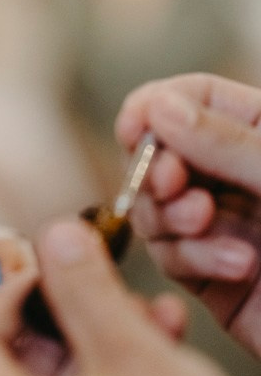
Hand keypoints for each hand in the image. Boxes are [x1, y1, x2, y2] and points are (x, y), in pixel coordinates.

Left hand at [0, 218, 260, 375]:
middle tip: (112, 292)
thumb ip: (83, 286)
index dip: (12, 291)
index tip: (56, 270)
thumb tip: (54, 235)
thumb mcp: (130, 350)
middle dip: (67, 316)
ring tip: (153, 321)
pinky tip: (156, 360)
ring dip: (95, 347)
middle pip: (12, 363)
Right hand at [116, 73, 260, 353]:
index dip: (156, 106)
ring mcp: (226, 225)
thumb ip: (227, 144)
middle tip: (171, 185)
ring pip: (158, 206)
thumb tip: (159, 107)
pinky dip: (194, 258)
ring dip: (173, 215)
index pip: (195, 98)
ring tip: (205, 225)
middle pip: (162, 152)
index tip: (134, 127)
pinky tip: (237, 266)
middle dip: (158, 167)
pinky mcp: (216, 277)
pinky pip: (174, 257)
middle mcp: (241, 176)